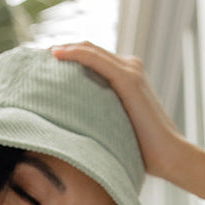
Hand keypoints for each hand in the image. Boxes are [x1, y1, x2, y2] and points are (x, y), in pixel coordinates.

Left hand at [51, 42, 190, 183]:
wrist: (169, 156)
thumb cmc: (143, 151)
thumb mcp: (115, 128)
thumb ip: (100, 117)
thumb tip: (72, 128)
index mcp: (126, 76)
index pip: (91, 58)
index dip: (67, 57)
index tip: (42, 66)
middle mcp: (129, 67)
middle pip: (88, 49)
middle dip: (61, 50)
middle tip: (35, 58)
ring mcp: (130, 71)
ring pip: (90, 50)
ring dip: (63, 48)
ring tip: (39, 55)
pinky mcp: (129, 79)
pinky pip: (96, 60)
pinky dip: (75, 54)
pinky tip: (56, 55)